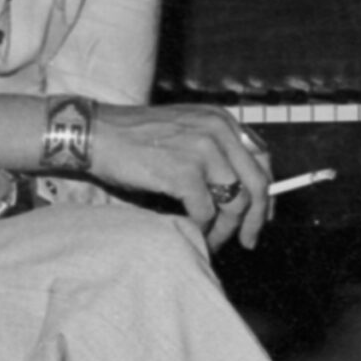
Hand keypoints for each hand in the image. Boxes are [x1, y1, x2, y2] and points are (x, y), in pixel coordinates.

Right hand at [84, 103, 273, 249]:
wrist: (96, 134)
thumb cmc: (132, 139)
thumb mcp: (183, 133)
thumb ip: (213, 151)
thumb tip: (235, 191)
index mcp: (221, 120)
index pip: (262, 159)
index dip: (264, 193)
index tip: (259, 216)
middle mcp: (218, 131)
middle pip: (256, 183)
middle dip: (255, 218)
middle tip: (248, 240)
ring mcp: (203, 150)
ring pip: (234, 202)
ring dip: (225, 229)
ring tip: (213, 241)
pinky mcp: (184, 171)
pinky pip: (205, 212)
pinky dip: (201, 228)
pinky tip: (192, 233)